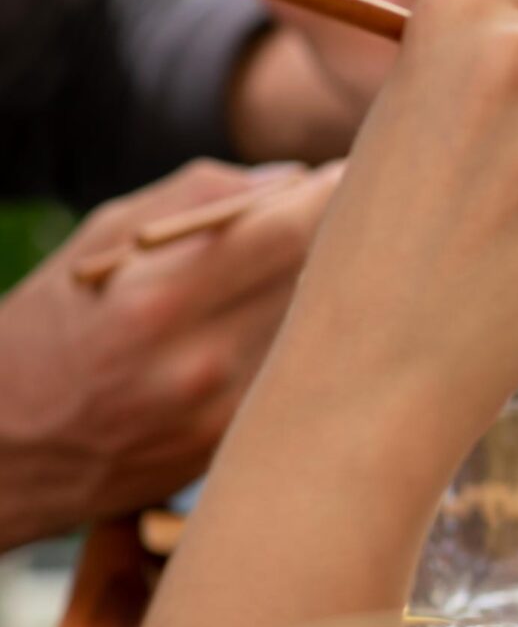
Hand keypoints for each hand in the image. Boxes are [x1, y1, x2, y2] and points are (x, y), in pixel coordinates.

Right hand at [0, 160, 338, 550]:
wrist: (3, 451)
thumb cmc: (48, 331)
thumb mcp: (98, 245)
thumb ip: (193, 202)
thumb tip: (291, 178)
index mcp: (158, 294)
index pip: (287, 230)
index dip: (339, 198)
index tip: (364, 176)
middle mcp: (200, 358)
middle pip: (321, 282)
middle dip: (351, 242)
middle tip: (371, 216)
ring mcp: (225, 414)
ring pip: (322, 336)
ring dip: (343, 297)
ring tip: (346, 270)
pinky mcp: (236, 451)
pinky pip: (299, 382)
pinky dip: (315, 349)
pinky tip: (312, 334)